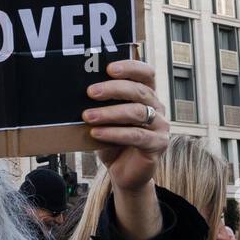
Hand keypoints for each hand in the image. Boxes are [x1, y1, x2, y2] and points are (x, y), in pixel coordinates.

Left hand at [82, 59, 168, 194]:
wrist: (124, 173)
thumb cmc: (115, 142)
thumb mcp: (107, 120)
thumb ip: (101, 106)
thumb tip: (79, 92)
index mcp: (147, 96)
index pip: (146, 74)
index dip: (130, 67)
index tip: (109, 68)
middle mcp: (157, 108)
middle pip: (139, 91)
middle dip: (113, 89)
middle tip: (90, 92)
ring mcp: (160, 126)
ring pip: (136, 112)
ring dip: (109, 113)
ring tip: (88, 116)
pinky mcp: (158, 144)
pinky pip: (136, 135)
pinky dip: (114, 133)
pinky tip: (97, 133)